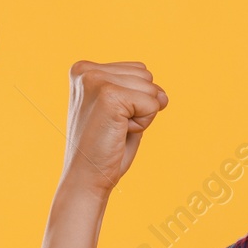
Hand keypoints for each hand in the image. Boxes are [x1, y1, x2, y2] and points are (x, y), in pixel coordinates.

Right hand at [59, 60, 169, 196]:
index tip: (109, 118)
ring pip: (151, 89)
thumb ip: (141, 93)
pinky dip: (143, 124)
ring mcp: (95, 81)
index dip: (134, 100)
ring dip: (141, 115)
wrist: (86, 178)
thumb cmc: (104, 148)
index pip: (138, 70)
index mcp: (84, 69)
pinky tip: (119, 133)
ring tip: (114, 129)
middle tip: (113, 126)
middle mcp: (86, 71)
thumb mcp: (122, 111)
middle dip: (139, 105)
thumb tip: (163, 95)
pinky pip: (152, 104)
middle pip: (146, 76)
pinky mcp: (109, 96)